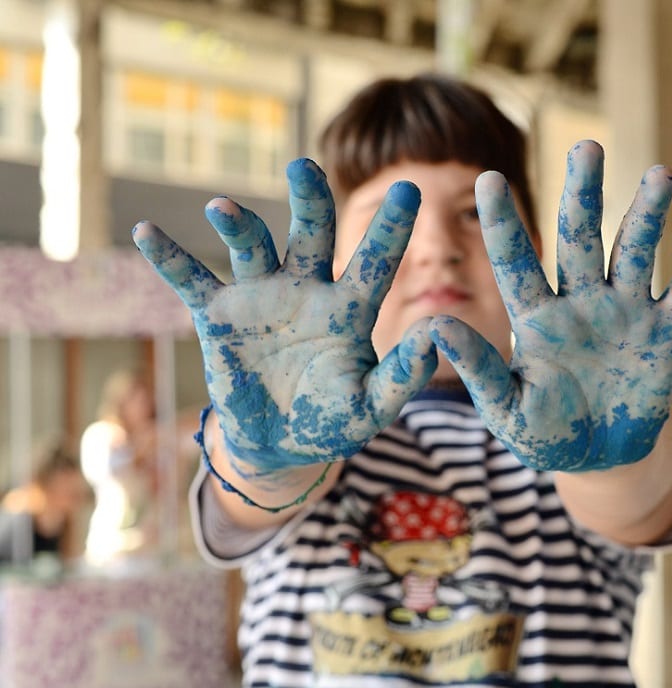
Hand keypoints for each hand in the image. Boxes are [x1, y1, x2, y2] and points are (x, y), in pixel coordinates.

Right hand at [133, 159, 437, 473]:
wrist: (279, 446)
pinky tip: (147, 234)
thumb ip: (403, 375)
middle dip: (308, 200)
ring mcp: (261, 297)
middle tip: (303, 169)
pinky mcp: (219, 316)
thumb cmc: (333, 420)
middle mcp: (306, 290)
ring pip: (252, 247)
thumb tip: (437, 336)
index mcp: (349, 308)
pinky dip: (170, 258)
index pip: (374, 262)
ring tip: (222, 208)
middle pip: (310, 234)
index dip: (391, 229)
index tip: (410, 190)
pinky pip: (192, 280)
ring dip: (237, 225)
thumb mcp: (372, 406)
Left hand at [429, 140, 671, 471]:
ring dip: (647, 215)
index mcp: (536, 317)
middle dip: (583, 194)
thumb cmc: (545, 432)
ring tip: (659, 174)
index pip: (516, 263)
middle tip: (586, 146)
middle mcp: (581, 301)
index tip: (485, 179)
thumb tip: (433, 328)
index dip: (502, 224)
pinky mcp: (666, 332)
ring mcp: (625, 311)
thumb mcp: (506, 409)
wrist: (600, 457)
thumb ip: (478, 370)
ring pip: (635, 252)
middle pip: (581, 238)